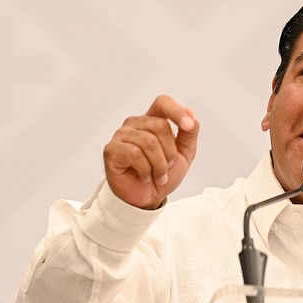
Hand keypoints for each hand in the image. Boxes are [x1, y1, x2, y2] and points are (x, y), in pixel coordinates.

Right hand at [102, 95, 198, 209]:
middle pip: (160, 126)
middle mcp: (135, 124)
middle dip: (169, 152)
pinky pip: (134, 154)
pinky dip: (145, 170)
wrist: (146, 200)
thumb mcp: (184, 154)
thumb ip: (189, 133)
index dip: (177, 111)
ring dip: (159, 165)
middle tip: (166, 168)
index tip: (188, 126)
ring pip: (149, 141)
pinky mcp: (112, 150)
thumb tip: (190, 112)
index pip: (162, 103)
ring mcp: (122, 135)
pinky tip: (144, 176)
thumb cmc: (162, 175)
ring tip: (156, 175)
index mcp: (152, 120)